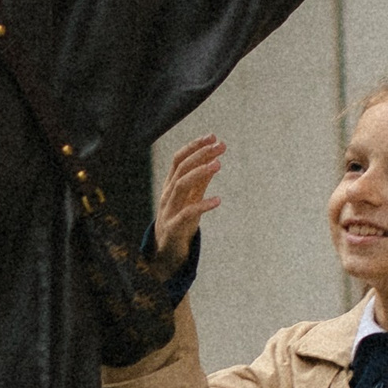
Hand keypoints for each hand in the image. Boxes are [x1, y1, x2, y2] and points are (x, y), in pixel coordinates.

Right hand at [155, 134, 223, 253]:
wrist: (166, 251)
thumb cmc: (180, 220)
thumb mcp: (191, 198)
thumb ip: (201, 180)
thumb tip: (214, 159)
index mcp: (171, 184)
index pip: (179, 159)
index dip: (195, 146)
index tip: (213, 137)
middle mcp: (168, 193)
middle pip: (181, 168)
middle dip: (201, 154)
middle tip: (220, 146)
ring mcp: (169, 209)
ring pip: (181, 185)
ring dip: (200, 172)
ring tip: (218, 164)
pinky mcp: (174, 227)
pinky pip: (187, 213)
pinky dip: (202, 205)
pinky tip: (218, 200)